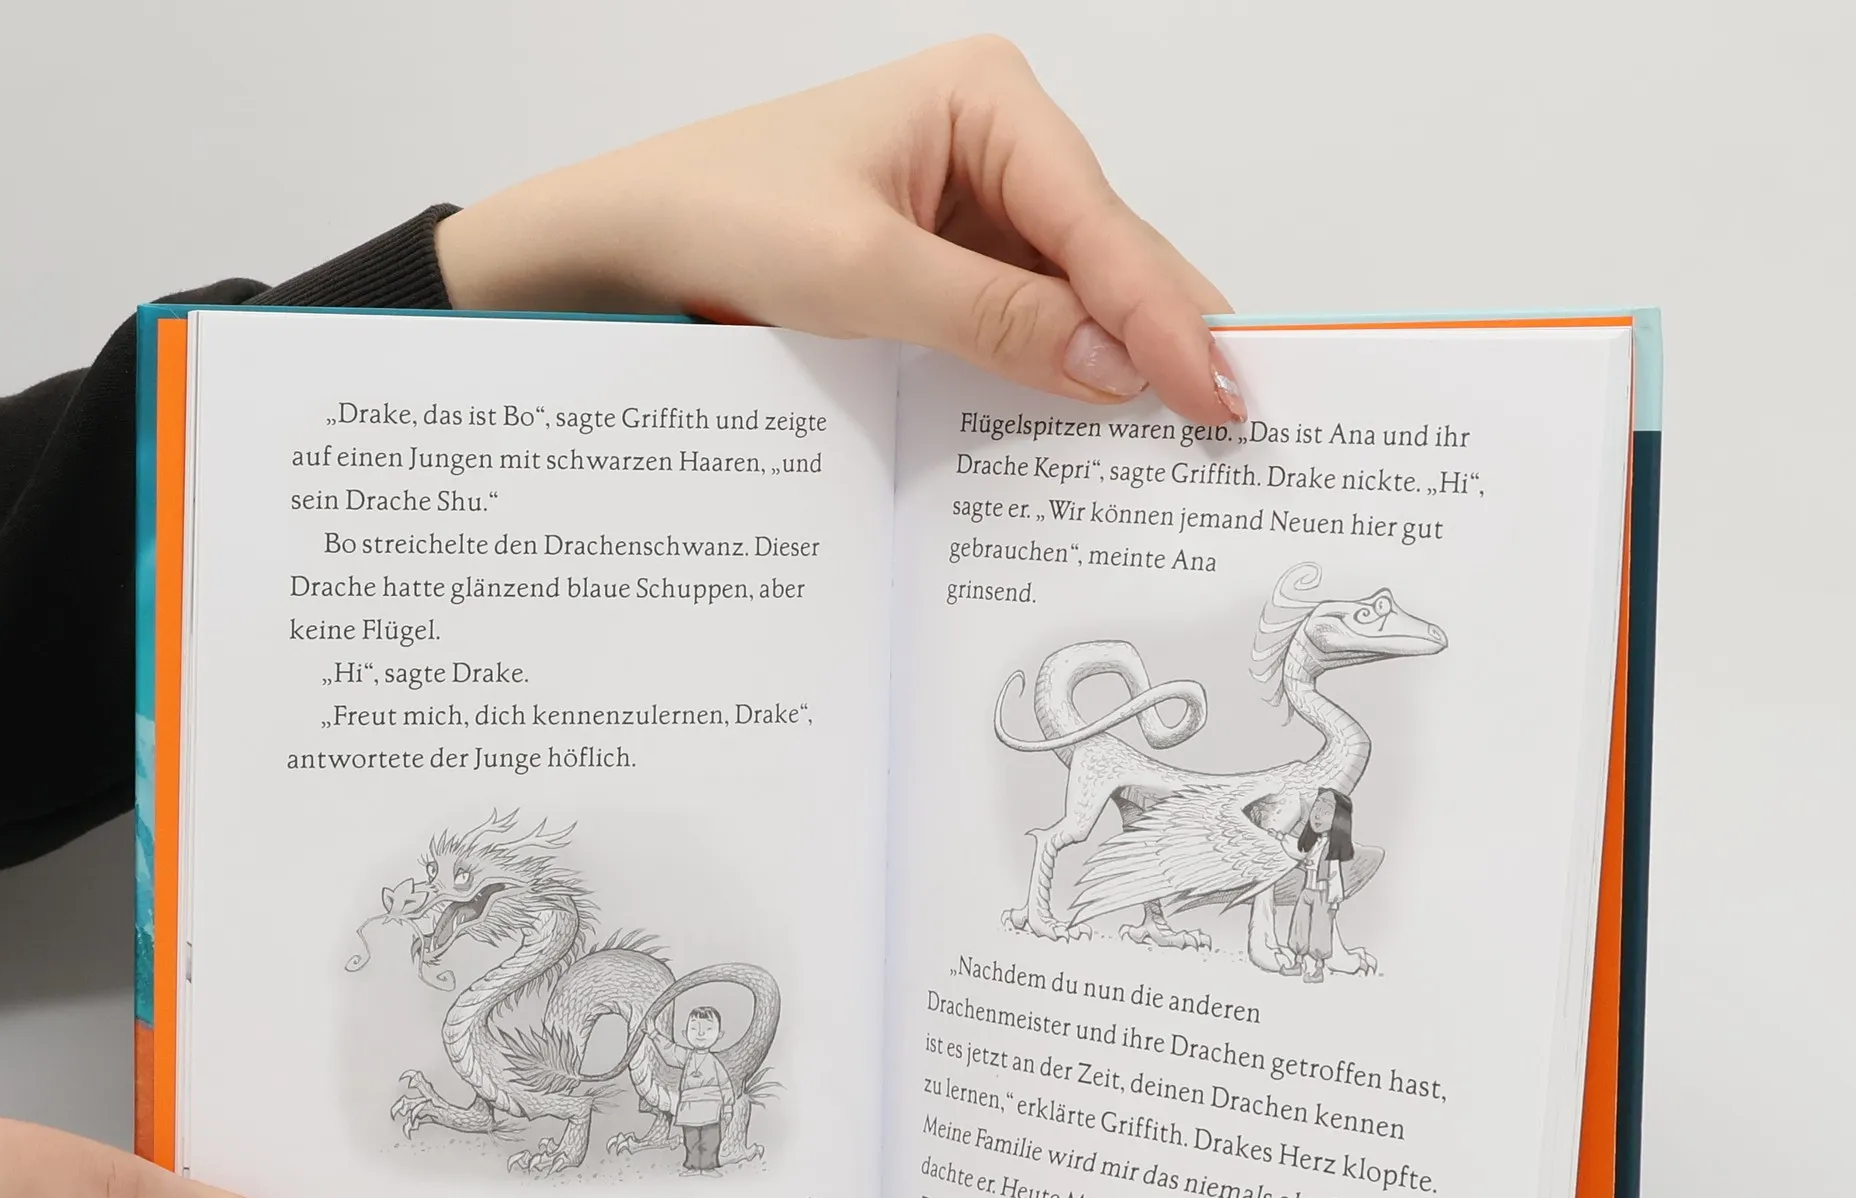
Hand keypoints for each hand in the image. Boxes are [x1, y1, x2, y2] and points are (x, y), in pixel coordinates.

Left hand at [434, 37, 1244, 425]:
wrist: (622, 243)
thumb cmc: (716, 217)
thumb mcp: (860, 273)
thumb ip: (993, 318)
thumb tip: (1114, 369)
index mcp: (987, 100)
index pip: (1101, 222)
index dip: (1164, 318)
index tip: (1218, 396)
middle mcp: (995, 139)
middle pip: (1109, 252)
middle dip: (1165, 336)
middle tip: (1237, 422)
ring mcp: (975, 202)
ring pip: (1078, 291)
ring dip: (1120, 361)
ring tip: (1190, 435)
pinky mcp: (950, 260)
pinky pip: (1029, 317)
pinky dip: (1060, 369)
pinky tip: (1098, 420)